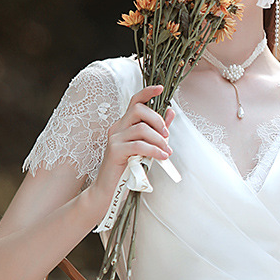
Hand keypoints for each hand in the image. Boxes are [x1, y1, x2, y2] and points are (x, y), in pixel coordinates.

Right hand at [90, 84, 174, 212]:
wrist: (109, 191)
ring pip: (141, 129)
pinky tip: (162, 157)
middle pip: (139, 110)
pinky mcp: (115, 150)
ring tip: (166, 152)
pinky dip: (154, 150)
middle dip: (157, 120)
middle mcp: (117, 127)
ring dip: (158, 140)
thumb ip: (157, 131)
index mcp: (124, 124)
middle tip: (167, 135)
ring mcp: (114, 138)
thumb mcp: (146, 148)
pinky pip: (139, 145)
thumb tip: (171, 112)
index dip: (147, 92)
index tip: (161, 88)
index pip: (135, 101)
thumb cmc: (128, 170)